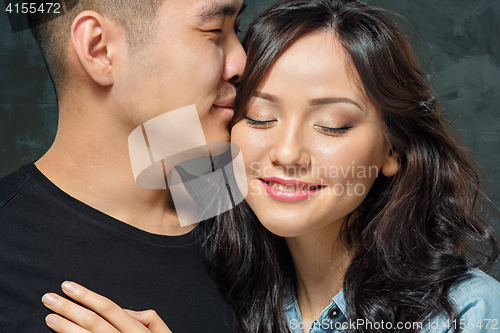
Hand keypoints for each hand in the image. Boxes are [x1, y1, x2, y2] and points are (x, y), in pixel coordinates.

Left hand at [42, 281, 171, 332]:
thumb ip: (149, 318)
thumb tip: (128, 310)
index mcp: (137, 331)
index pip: (108, 308)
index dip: (86, 295)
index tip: (68, 286)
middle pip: (92, 321)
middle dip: (69, 308)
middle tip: (49, 298)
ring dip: (65, 327)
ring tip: (50, 317)